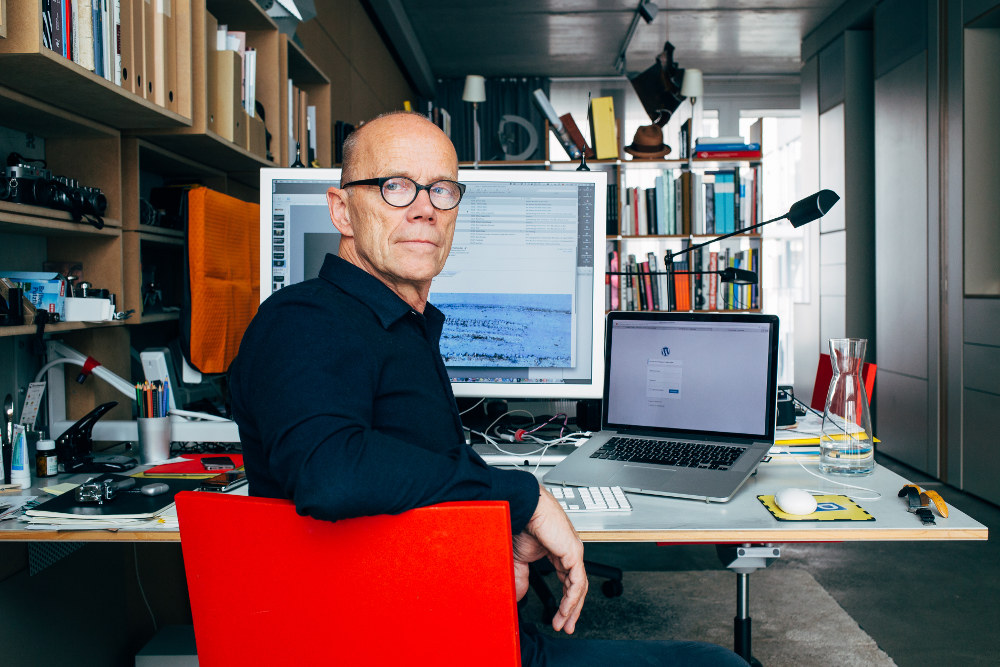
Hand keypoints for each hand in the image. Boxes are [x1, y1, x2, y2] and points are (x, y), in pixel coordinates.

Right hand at [512, 485, 587, 633]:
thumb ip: (522, 577)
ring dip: (572, 608)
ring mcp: (574, 552)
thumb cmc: (522, 522)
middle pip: (577, 586)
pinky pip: (577, 582)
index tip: (557, 617)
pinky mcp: (574, 552)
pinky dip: (571, 599)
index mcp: (559, 551)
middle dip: (571, 609)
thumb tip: (519, 596)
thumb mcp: (520, 558)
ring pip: (579, 587)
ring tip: (564, 623)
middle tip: (565, 626)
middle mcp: (569, 552)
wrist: (523, 508)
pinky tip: (565, 610)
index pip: (568, 581)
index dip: (564, 601)